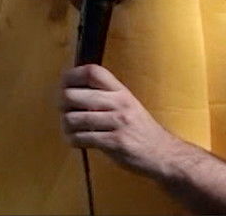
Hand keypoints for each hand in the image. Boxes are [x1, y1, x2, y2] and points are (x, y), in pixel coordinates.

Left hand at [59, 64, 185, 176]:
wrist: (163, 153)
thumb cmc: (138, 128)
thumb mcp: (125, 103)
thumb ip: (103, 94)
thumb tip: (69, 88)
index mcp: (120, 90)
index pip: (92, 71)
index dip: (72, 76)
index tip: (64, 85)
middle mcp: (119, 103)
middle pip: (73, 95)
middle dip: (62, 105)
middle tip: (65, 112)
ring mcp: (118, 123)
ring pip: (73, 119)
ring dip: (65, 126)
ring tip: (70, 129)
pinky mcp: (115, 143)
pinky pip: (81, 138)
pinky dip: (73, 140)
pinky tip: (77, 141)